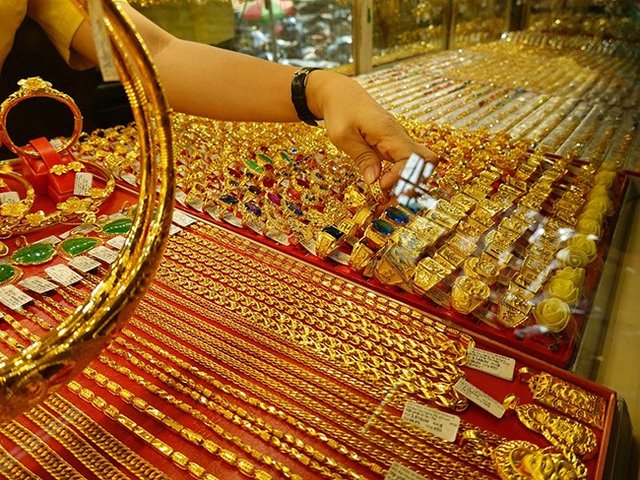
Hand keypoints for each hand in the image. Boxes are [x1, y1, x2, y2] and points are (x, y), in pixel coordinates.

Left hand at [307, 70, 437, 192]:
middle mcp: (400, 136)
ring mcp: (399, 140)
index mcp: (389, 132)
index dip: (401, 177)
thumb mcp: (343, 136)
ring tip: (387, 194)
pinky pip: (407, 161)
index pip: (411, 159)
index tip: (381, 185)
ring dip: (407, 181)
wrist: (340, 94)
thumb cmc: (340, 111)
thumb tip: (374, 180)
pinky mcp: (394, 144)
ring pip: (418, 163)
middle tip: (391, 195)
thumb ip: (362, 157)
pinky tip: (386, 184)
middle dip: (413, 182)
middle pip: (425, 161)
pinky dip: (400, 175)